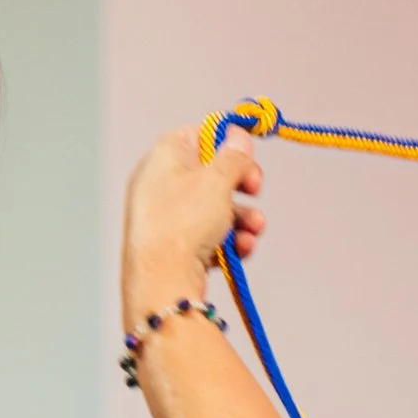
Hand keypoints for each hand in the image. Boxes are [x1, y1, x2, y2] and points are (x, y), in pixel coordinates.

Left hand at [121, 129, 264, 326]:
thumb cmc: (182, 225)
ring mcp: (167, 218)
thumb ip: (233, 156)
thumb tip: (238, 137)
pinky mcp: (176, 248)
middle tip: (255, 189)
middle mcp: (161, 186)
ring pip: (215, 209)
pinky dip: (229, 240)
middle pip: (211, 173)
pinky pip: (209, 236)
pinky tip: (242, 248)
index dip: (225, 140)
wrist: (162, 283)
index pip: (196, 134)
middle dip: (241, 184)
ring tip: (255, 229)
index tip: (248, 152)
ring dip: (243, 217)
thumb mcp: (216, 181)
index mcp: (163, 158)